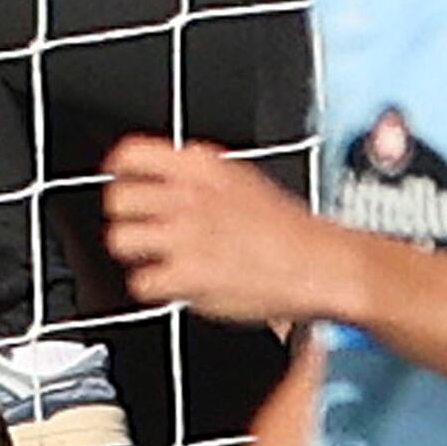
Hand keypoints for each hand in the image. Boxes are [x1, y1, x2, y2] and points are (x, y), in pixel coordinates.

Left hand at [103, 136, 357, 328]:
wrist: (329, 267)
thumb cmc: (296, 233)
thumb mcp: (245, 182)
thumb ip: (199, 179)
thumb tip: (162, 182)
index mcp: (203, 166)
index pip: (129, 155)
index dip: (122, 175)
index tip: (129, 188)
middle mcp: (188, 195)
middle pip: (116, 200)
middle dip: (130, 220)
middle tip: (152, 234)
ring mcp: (185, 235)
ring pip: (121, 241)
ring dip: (140, 256)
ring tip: (168, 262)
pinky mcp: (187, 275)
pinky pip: (142, 284)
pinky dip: (161, 290)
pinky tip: (185, 286)